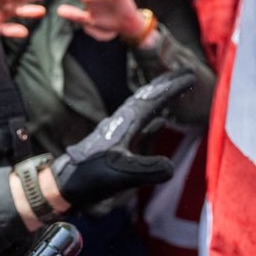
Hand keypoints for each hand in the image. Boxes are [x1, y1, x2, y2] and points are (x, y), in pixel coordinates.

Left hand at [50, 70, 193, 210]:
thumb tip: (171, 166)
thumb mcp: (121, 176)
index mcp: (124, 124)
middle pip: (147, 96)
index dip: (171, 88)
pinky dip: (152, 118)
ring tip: (174, 89)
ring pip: (142, 108)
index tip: (190, 76)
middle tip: (186, 72)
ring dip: (159, 98)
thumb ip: (147, 170)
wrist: (65, 184)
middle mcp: (121, 122)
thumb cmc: (89, 178)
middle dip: (166, 83)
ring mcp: (118, 132)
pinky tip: (160, 122)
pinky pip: (138, 126)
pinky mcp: (115, 144)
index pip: (152, 100)